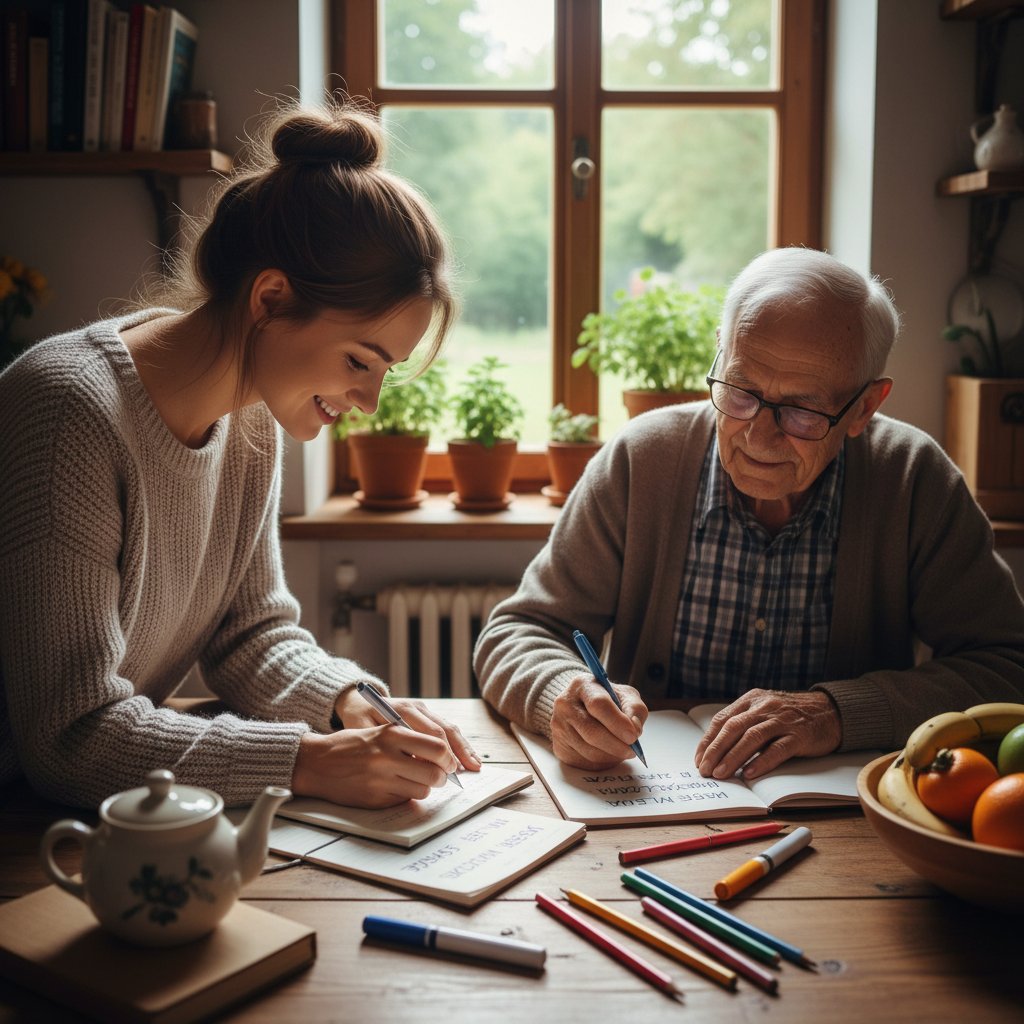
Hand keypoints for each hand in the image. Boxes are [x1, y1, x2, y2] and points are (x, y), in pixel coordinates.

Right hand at [292, 725, 462, 807]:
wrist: (317, 762)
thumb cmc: (352, 744)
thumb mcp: (380, 731)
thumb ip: (408, 740)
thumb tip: (442, 754)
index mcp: (391, 734)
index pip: (437, 746)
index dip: (449, 757)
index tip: (450, 762)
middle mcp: (387, 757)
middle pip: (435, 773)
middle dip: (442, 776)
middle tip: (440, 775)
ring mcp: (381, 780)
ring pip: (423, 790)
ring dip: (425, 787)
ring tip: (416, 780)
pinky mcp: (375, 799)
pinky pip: (404, 800)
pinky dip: (406, 795)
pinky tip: (395, 786)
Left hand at [334, 687, 480, 772]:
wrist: (360, 701)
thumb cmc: (360, 720)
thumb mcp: (363, 731)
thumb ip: (383, 744)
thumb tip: (407, 762)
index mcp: (402, 710)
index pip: (429, 731)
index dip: (442, 752)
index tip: (448, 769)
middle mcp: (417, 707)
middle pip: (444, 729)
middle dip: (458, 751)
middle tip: (467, 770)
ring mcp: (424, 709)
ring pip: (450, 727)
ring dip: (464, 747)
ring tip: (476, 765)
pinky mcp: (428, 714)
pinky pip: (448, 728)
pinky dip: (459, 744)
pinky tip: (468, 757)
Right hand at [550, 675, 648, 769]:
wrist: (583, 707)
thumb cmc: (608, 701)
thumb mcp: (625, 695)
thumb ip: (635, 709)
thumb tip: (634, 729)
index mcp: (583, 685)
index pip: (598, 704)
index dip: (617, 722)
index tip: (633, 736)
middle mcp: (565, 703)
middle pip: (591, 731)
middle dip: (616, 745)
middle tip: (632, 750)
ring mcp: (558, 725)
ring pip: (588, 750)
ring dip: (610, 755)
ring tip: (621, 750)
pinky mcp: (558, 745)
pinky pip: (582, 761)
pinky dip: (600, 762)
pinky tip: (607, 753)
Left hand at [694, 689, 841, 780]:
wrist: (831, 711)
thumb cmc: (792, 715)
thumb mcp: (764, 709)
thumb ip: (744, 722)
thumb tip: (717, 749)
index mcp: (751, 700)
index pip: (722, 719)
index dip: (708, 740)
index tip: (698, 758)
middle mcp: (764, 707)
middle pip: (733, 728)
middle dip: (715, 750)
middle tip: (705, 770)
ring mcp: (782, 720)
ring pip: (752, 737)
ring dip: (733, 757)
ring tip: (721, 773)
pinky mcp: (800, 735)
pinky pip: (778, 749)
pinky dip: (762, 761)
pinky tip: (750, 773)